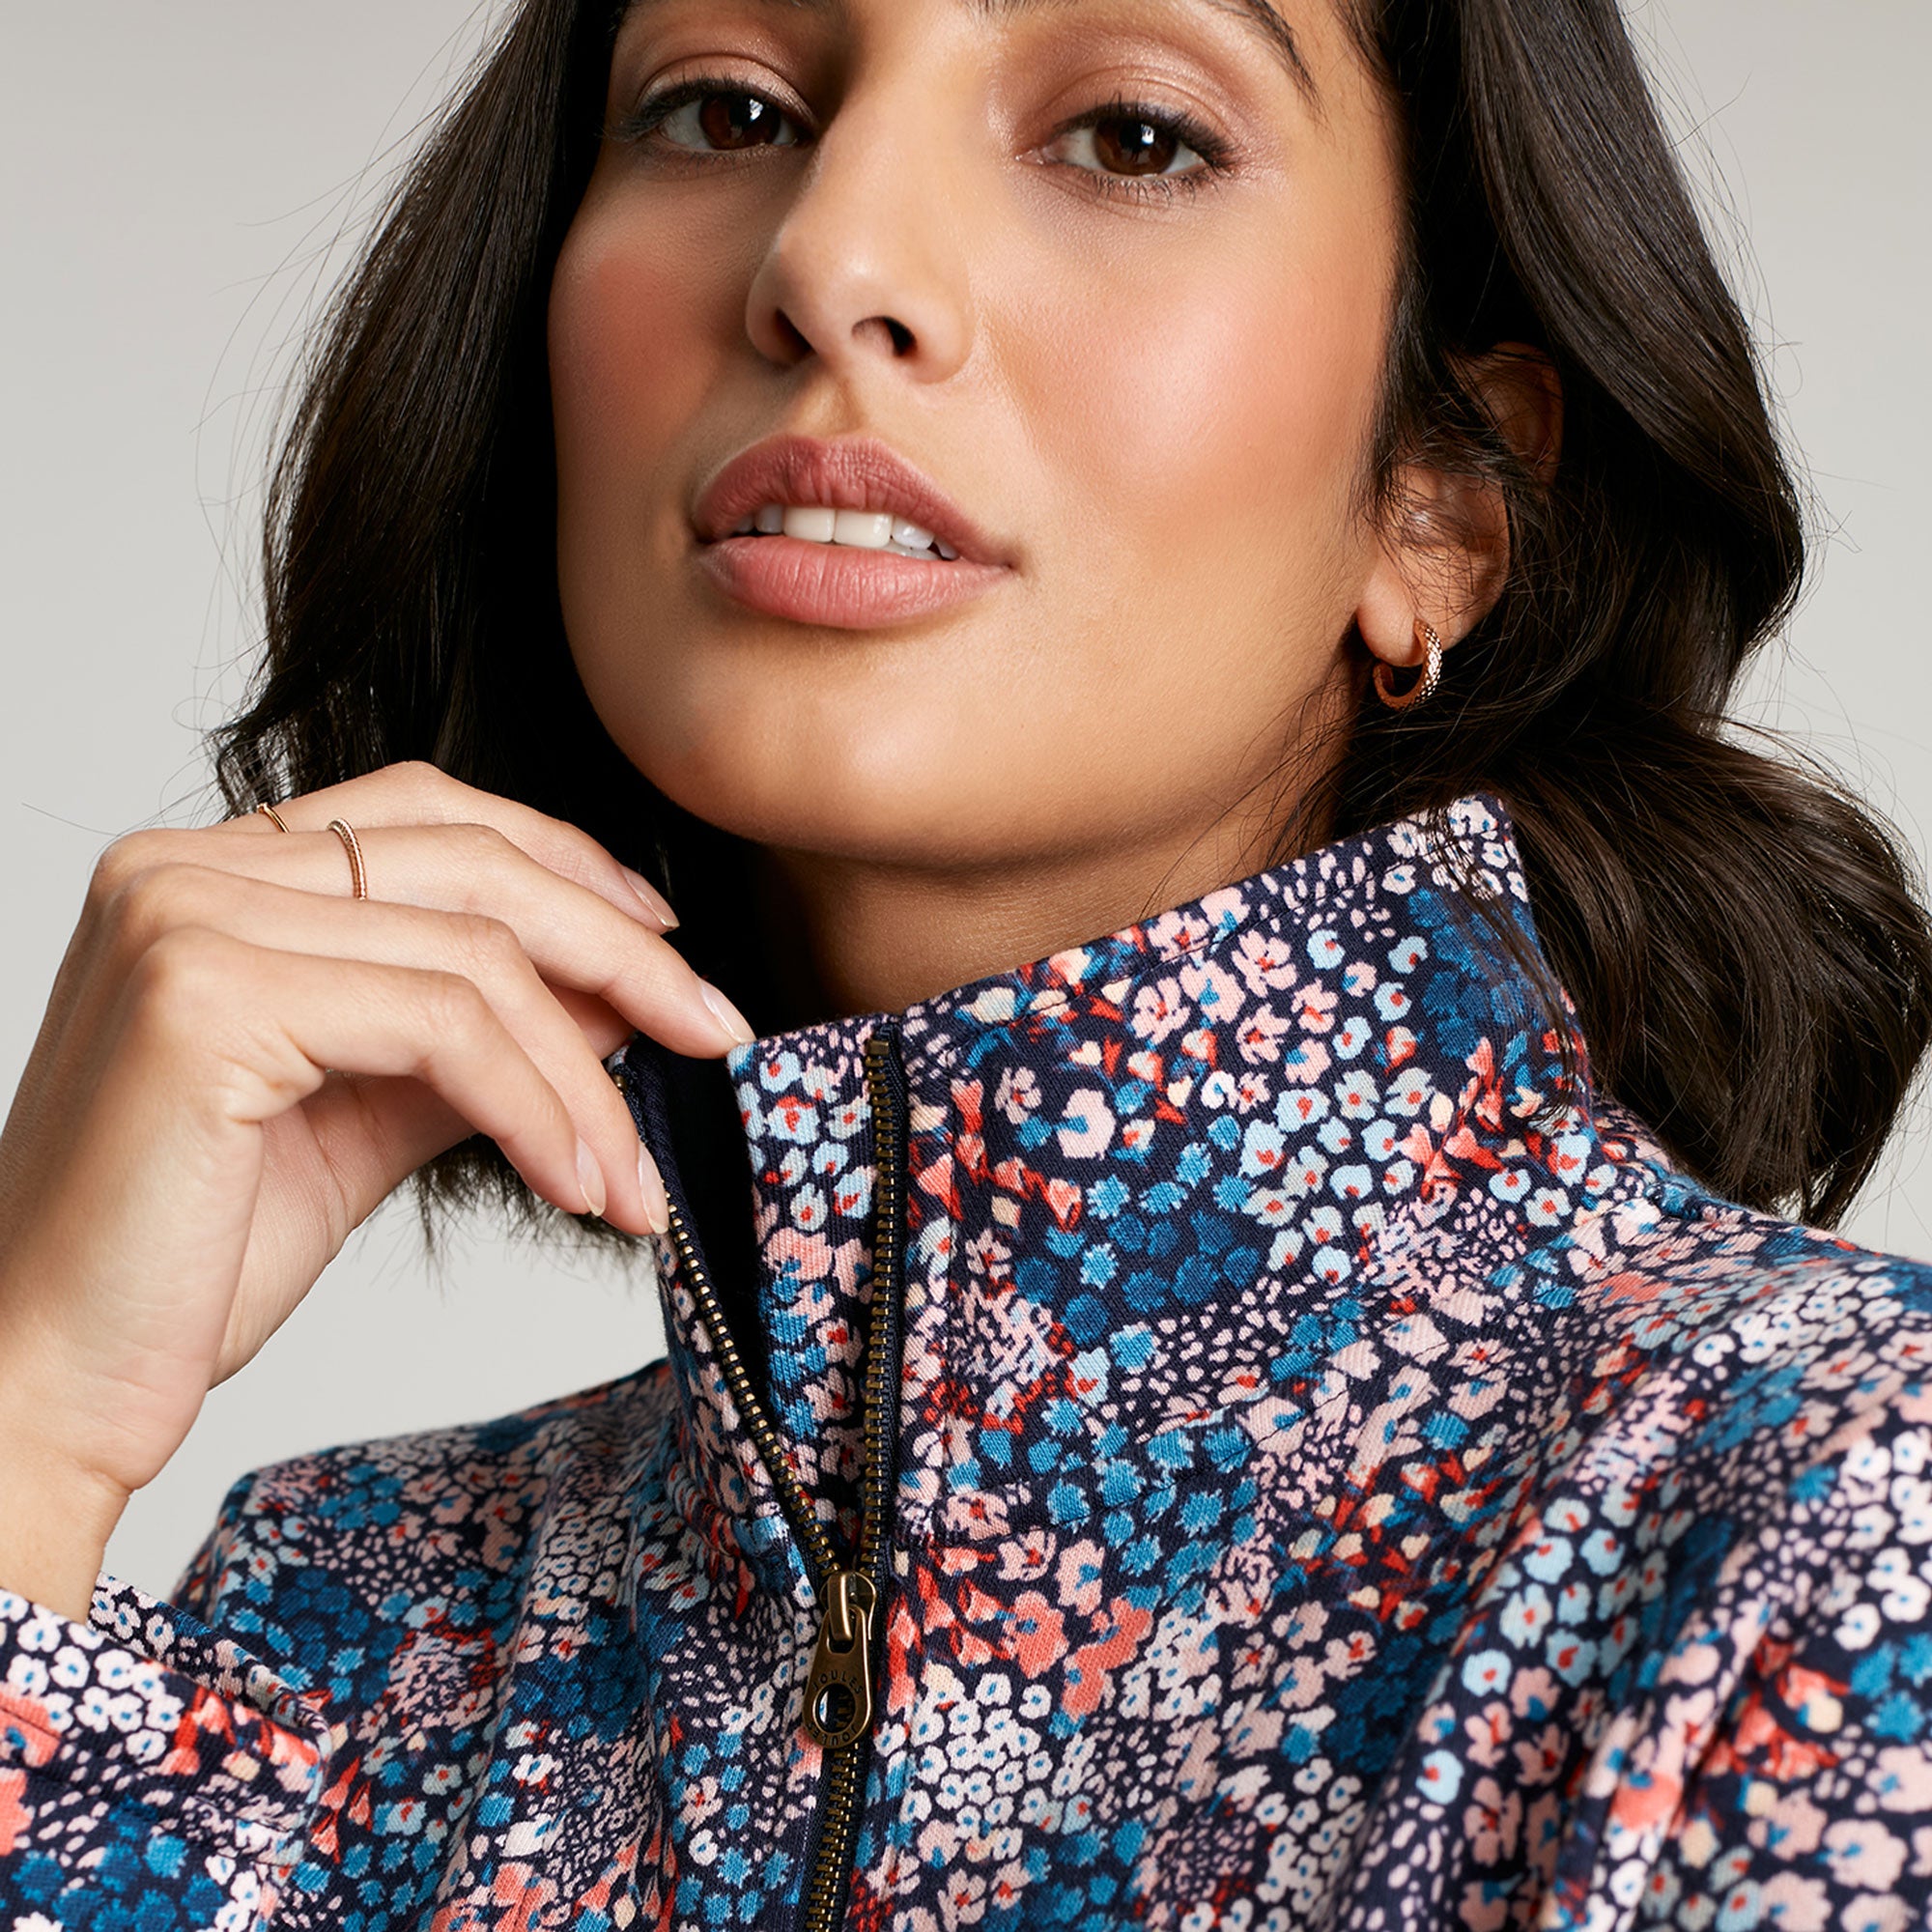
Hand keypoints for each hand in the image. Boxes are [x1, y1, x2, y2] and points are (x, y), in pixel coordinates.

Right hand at [0, 762, 748, 1615]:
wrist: (50, 1381)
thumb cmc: (189, 1257)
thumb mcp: (363, 1112)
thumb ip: (473, 1035)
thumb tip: (616, 994)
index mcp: (211, 874)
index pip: (430, 815)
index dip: (567, 868)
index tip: (665, 951)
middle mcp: (185, 867)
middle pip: (472, 862)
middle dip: (621, 953)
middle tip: (713, 1035)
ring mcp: (185, 918)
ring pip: (476, 955)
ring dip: (587, 1073)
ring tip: (633, 1175)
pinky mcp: (204, 996)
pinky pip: (446, 1026)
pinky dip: (540, 1106)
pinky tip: (579, 1183)